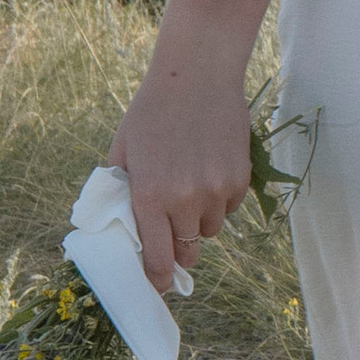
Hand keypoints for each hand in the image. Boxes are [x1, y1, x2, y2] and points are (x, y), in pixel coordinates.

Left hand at [107, 29, 253, 293]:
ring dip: (199, 220)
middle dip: (179, 249)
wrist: (197, 75)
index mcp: (149, 196)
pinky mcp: (239, 179)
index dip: (157, 278)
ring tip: (191, 188)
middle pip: (188, 252)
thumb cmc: (151, 111)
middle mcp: (184, 200)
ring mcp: (216, 191)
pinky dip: (219, 199)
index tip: (157, 284)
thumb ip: (121, 190)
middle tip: (173, 237)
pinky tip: (209, 169)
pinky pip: (229, 207)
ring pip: (210, 229)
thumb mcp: (124, 150)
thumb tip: (119, 225)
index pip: (157, 259)